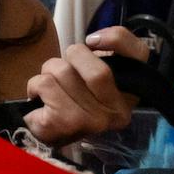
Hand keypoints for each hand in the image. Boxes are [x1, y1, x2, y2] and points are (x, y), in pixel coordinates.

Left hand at [23, 27, 152, 146]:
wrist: (47, 134)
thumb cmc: (72, 98)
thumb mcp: (95, 72)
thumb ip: (106, 50)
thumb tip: (93, 40)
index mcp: (131, 94)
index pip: (139, 55)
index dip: (116, 39)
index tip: (92, 40)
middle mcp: (117, 112)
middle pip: (97, 69)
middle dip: (72, 57)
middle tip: (64, 69)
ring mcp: (92, 121)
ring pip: (64, 71)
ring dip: (49, 71)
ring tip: (51, 88)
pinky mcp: (63, 123)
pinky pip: (44, 84)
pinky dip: (35, 85)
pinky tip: (40, 100)